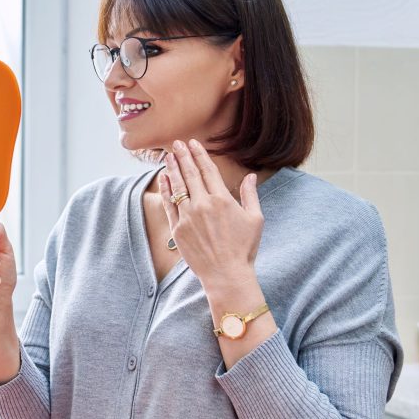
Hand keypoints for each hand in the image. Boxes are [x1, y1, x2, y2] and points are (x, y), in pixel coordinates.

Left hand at [159, 139, 263, 287]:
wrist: (226, 274)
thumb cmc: (244, 248)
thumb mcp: (255, 219)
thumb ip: (250, 194)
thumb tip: (250, 176)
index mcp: (222, 199)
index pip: (207, 170)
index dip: (199, 154)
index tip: (193, 143)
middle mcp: (203, 205)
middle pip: (190, 174)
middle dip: (182, 156)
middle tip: (176, 143)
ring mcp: (188, 217)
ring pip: (177, 187)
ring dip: (172, 169)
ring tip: (168, 156)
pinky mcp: (178, 229)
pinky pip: (168, 205)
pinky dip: (165, 190)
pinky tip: (163, 179)